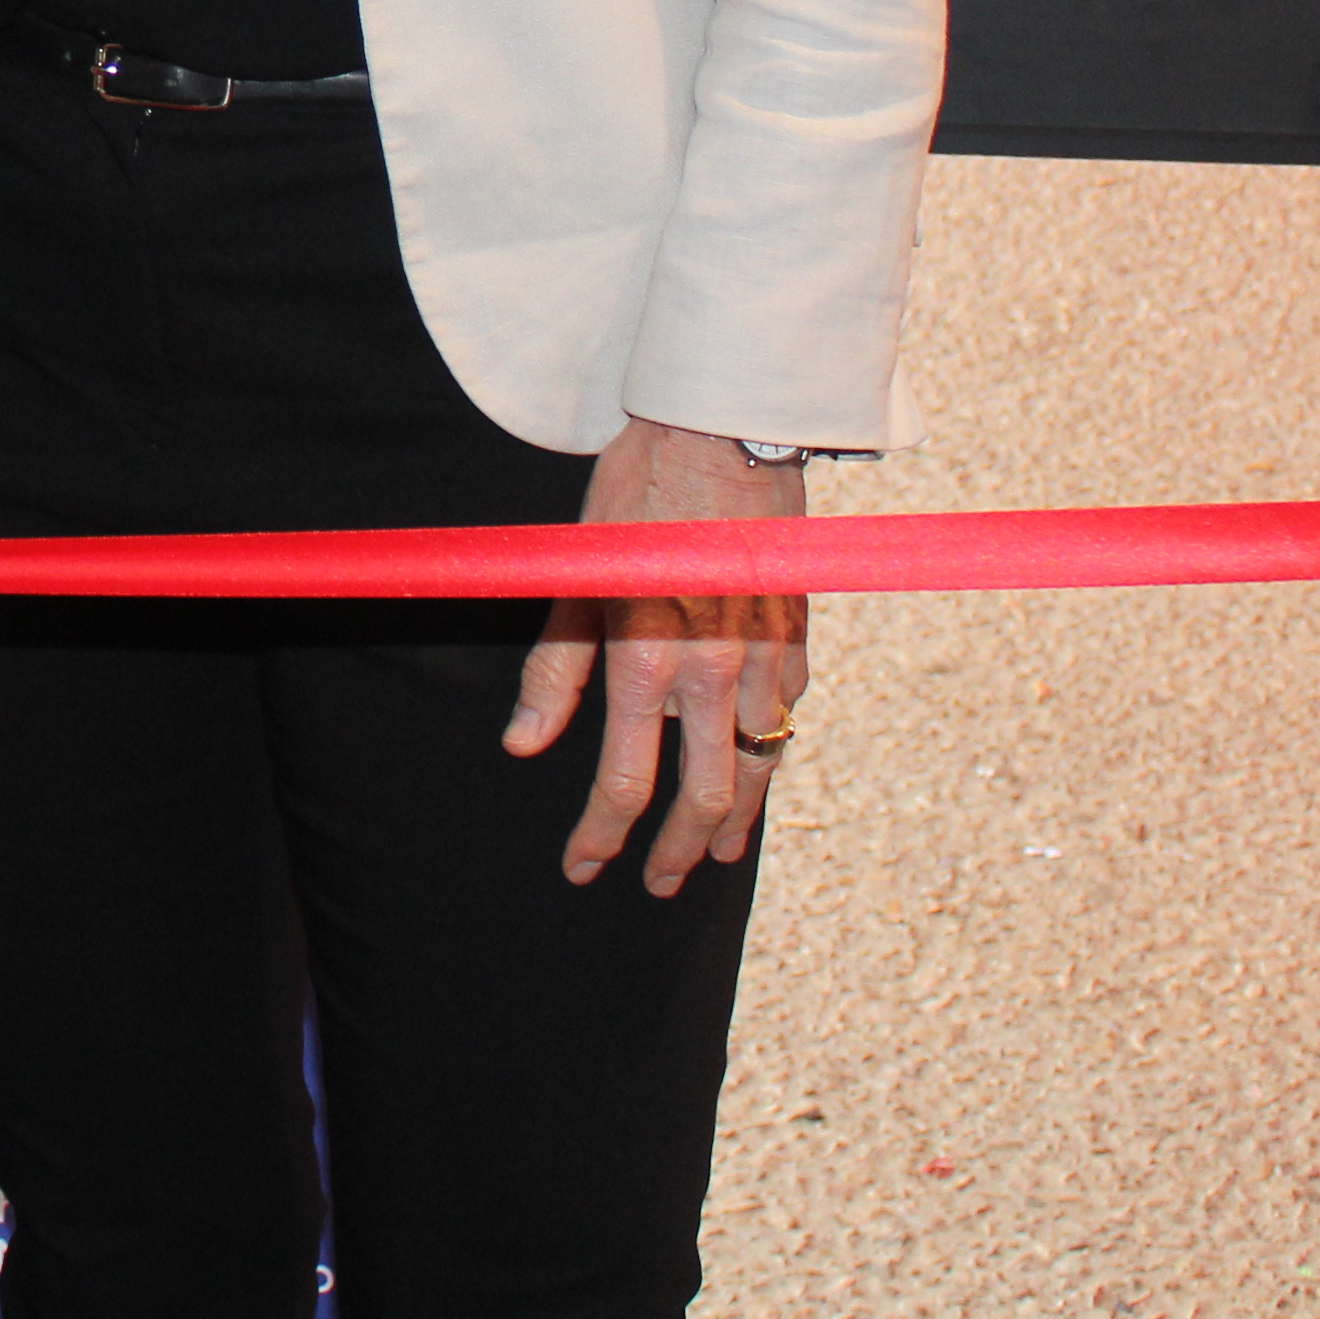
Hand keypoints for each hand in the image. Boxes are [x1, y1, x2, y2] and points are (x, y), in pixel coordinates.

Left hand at [502, 418, 809, 895]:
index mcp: (646, 663)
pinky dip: (773, 751)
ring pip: (758, 768)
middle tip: (660, 884)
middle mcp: (710, 675)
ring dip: (736, 821)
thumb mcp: (575, 579)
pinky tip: (762, 762)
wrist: (722, 434)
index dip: (600, 836)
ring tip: (718, 853)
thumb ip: (554, 671)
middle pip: (700, 798)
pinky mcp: (796, 636)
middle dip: (676, 852)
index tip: (583, 867)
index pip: (623, 785)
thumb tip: (523, 744)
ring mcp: (763, 659)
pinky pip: (788, 713)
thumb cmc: (635, 496)